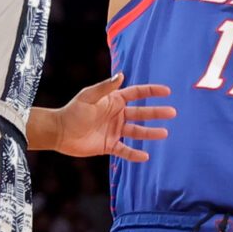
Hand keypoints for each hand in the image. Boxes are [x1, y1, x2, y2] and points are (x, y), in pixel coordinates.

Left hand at [56, 74, 173, 162]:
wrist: (60, 132)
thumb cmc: (73, 111)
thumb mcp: (89, 97)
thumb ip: (105, 88)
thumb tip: (121, 75)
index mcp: (113, 101)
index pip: (136, 93)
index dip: (151, 91)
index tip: (166, 91)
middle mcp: (116, 115)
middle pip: (141, 113)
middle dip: (156, 112)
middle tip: (172, 112)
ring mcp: (114, 131)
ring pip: (137, 132)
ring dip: (150, 133)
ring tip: (165, 133)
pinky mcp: (109, 145)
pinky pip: (125, 150)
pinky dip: (135, 154)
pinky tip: (146, 156)